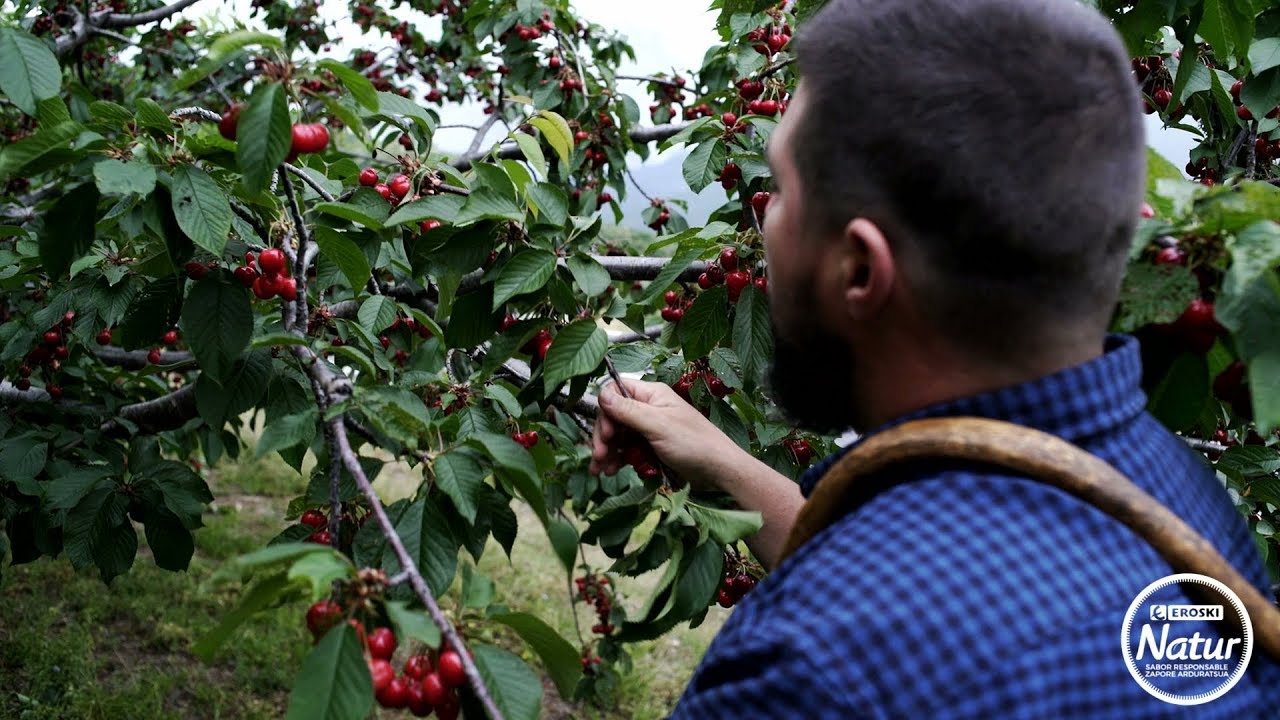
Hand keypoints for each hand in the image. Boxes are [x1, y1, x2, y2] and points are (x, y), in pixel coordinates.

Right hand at [589, 378, 745, 490]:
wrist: (720, 471)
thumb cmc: (694, 443)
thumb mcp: (658, 425)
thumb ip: (629, 411)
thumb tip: (601, 393)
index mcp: (652, 395)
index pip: (616, 392)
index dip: (606, 411)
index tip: (607, 433)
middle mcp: (649, 409)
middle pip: (613, 416)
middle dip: (603, 436)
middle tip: (599, 456)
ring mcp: (650, 429)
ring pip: (618, 435)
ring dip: (607, 451)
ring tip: (601, 470)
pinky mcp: (652, 447)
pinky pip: (628, 450)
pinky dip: (618, 459)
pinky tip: (611, 471)